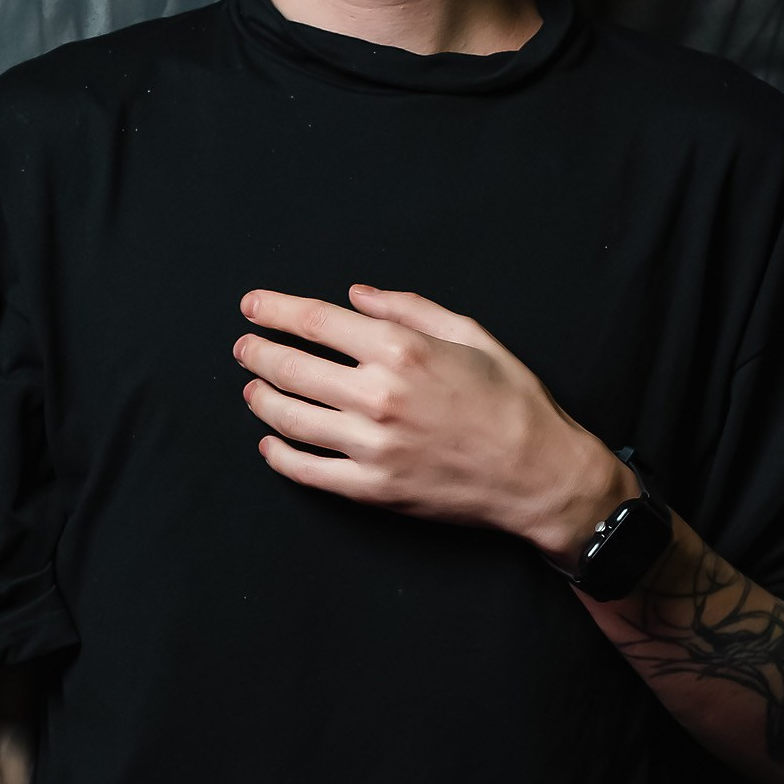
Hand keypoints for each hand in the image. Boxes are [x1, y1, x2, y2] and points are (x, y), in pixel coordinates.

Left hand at [233, 285, 626, 563]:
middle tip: (244, 348)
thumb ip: (408, 308)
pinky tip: (270, 442)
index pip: (316, 322)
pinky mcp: (372, 488)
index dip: (275, 310)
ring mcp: (371, 446)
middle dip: (258, 353)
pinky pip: (308, 470)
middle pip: (291, 367)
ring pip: (291, 418)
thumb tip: (356, 295)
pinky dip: (280, 454)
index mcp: (401, 351)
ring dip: (261, 399)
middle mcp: (379, 396)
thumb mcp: (471, 334)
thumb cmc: (511, 400)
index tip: (253, 306)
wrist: (539, 474)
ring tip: (252, 389)